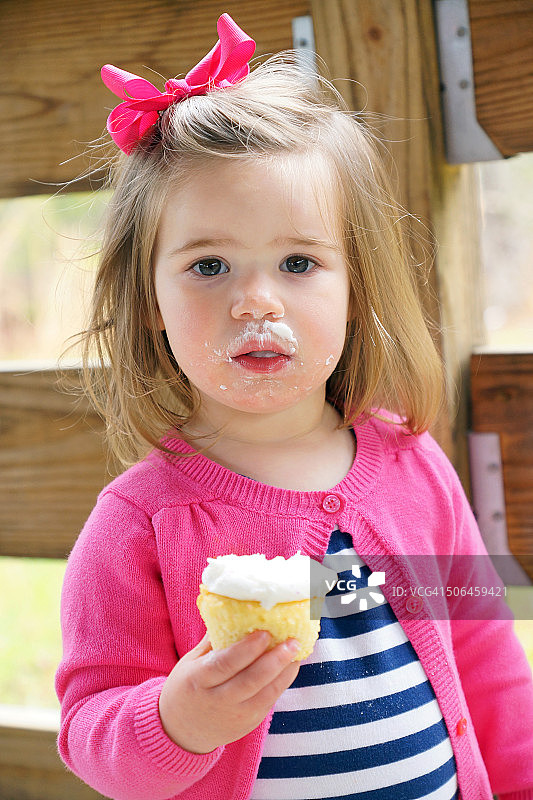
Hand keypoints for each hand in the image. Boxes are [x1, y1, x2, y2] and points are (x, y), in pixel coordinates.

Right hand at [158, 630, 299, 753]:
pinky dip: (282, 684)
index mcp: (198, 680)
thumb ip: (212, 640)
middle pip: (250, 680)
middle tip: (292, 641)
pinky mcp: (247, 724)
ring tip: (297, 651)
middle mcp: (217, 701)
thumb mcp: (191, 661)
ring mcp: (234, 716)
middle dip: (274, 660)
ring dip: (284, 672)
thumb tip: (235, 610)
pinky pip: (268, 702)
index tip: (265, 633)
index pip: (225, 663)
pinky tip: (290, 667)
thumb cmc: (186, 686)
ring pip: (265, 694)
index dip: (247, 649)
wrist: (180, 731)